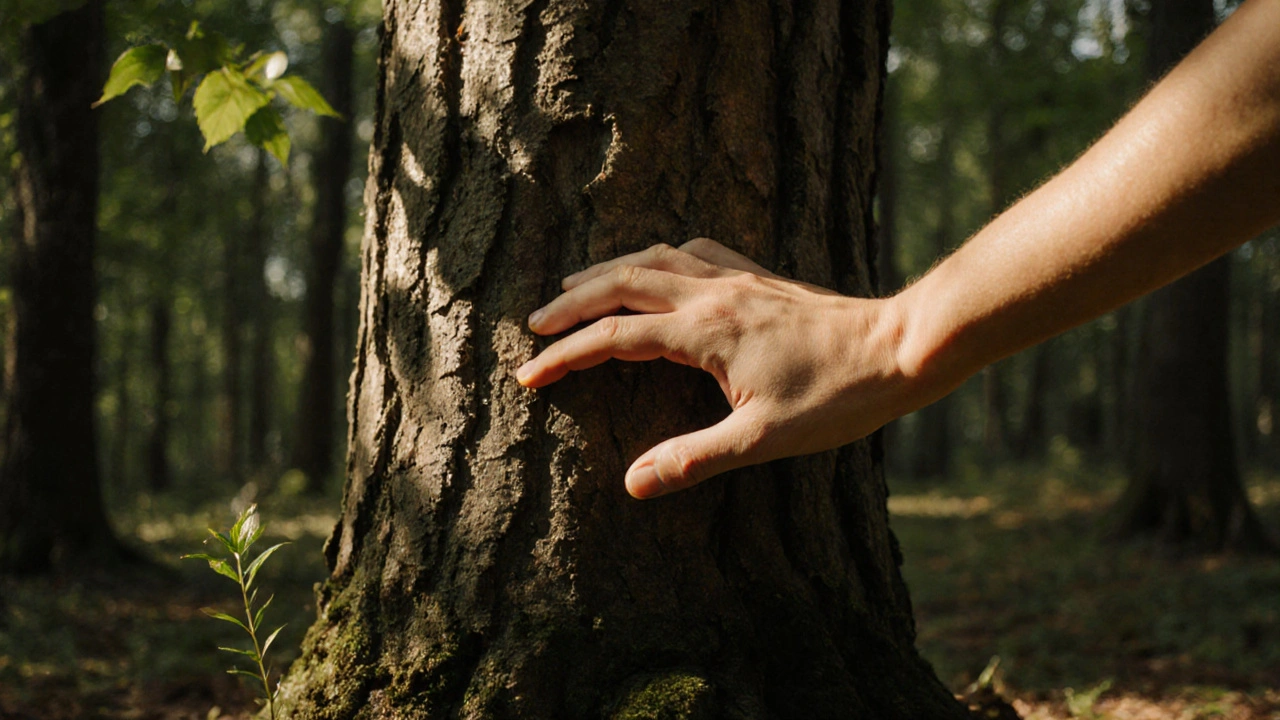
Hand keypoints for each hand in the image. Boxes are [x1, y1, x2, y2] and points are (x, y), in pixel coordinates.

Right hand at [517, 238, 925, 499]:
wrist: (901, 347)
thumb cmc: (837, 397)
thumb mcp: (764, 439)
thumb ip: (693, 459)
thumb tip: (632, 482)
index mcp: (705, 332)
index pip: (615, 338)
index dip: (566, 356)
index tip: (529, 375)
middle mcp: (713, 293)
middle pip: (622, 283)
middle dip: (571, 303)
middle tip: (534, 324)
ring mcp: (737, 278)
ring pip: (654, 257)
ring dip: (607, 270)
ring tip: (574, 287)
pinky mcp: (759, 275)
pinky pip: (694, 250)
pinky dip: (659, 255)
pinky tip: (656, 265)